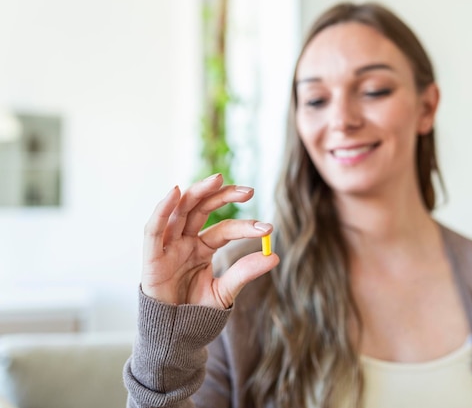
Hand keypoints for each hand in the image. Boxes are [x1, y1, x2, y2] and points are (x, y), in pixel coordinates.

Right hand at [141, 173, 278, 308]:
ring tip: (217, 179)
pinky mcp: (151, 258)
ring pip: (180, 211)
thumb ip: (244, 273)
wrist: (174, 339)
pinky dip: (162, 210)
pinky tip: (175, 193)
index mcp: (203, 248)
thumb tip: (274, 256)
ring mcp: (167, 247)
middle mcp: (185, 242)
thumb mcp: (225, 292)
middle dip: (223, 196)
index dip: (245, 226)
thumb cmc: (197, 315)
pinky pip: (153, 229)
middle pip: (202, 209)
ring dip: (197, 193)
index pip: (225, 229)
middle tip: (249, 191)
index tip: (268, 229)